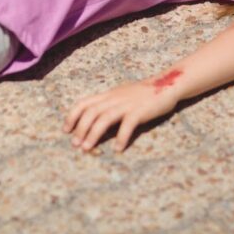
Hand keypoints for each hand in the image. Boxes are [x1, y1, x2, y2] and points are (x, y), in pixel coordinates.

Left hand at [63, 75, 180, 152]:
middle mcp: (115, 98)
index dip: (72, 116)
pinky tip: (118, 149)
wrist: (167, 84)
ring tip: (88, 148)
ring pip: (105, 118)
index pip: (84, 102)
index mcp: (108, 95)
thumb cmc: (143, 93)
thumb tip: (95, 120)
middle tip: (76, 145)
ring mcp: (127, 103)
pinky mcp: (140, 110)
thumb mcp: (122, 95)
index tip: (66, 130)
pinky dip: (121, 137)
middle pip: (91, 112)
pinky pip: (128, 124)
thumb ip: (109, 104)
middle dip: (80, 129)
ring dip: (94, 134)